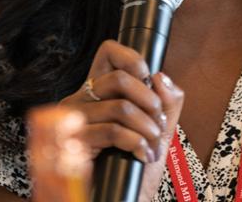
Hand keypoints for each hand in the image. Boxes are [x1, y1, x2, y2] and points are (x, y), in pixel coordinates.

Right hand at [59, 40, 183, 201]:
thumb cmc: (135, 169)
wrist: (123, 199)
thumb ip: (167, 102)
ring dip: (147, 128)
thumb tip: (161, 76)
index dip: (134, 60)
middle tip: (157, 124)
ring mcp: (74, 121)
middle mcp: (81, 100)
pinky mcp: (75, 143)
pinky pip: (113, 131)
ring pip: (120, 107)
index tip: (150, 84)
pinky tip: (142, 155)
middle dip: (150, 102)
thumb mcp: (158, 132)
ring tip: (152, 145)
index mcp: (98, 93)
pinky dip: (137, 143)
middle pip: (119, 79)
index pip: (108, 53)